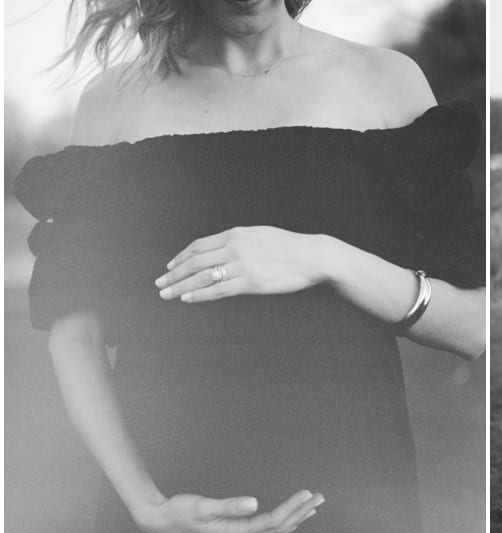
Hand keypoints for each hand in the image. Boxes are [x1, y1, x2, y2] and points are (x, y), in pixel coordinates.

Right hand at [135, 489, 324, 532]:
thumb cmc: (179, 512)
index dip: (292, 507)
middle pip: (279, 528)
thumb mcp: (202, 505)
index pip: (273, 521)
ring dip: (294, 519)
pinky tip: (288, 520)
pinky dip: (281, 526)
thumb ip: (229, 505)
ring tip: (312, 507)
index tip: (307, 493)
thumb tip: (253, 502)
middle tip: (320, 498)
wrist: (159, 524)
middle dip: (301, 512)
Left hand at [156, 227, 332, 302]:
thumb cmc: (289, 247)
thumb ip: (239, 243)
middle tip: (160, 283)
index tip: (170, 266)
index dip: (181, 257)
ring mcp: (242, 266)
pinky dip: (199, 295)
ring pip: (202, 277)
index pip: (199, 246)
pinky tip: (187, 298)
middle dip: (174, 273)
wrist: (312, 256)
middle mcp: (235, 248)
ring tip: (166, 294)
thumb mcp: (260, 236)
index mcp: (236, 234)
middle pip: (195, 261)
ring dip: (180, 286)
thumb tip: (221, 253)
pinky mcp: (250, 283)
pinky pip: (218, 290)